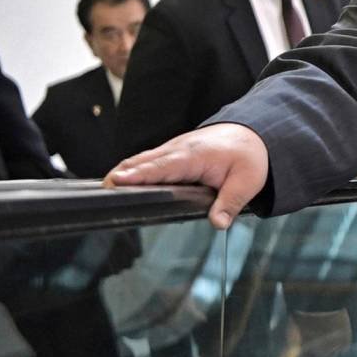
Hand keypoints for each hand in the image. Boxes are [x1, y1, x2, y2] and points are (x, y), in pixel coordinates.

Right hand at [105, 123, 270, 229]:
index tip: (117, 182)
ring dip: (122, 172)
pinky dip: (132, 169)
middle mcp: (178, 150)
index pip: (161, 166)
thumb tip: (218, 224)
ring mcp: (172, 149)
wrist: (254, 132)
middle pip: (142, 162)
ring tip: (103, 190)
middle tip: (101, 192)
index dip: (138, 175)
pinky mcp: (171, 153)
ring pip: (140, 159)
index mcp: (194, 156)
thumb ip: (231, 203)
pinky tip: (119, 183)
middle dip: (120, 175)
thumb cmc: (249, 156)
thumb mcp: (247, 182)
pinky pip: (147, 160)